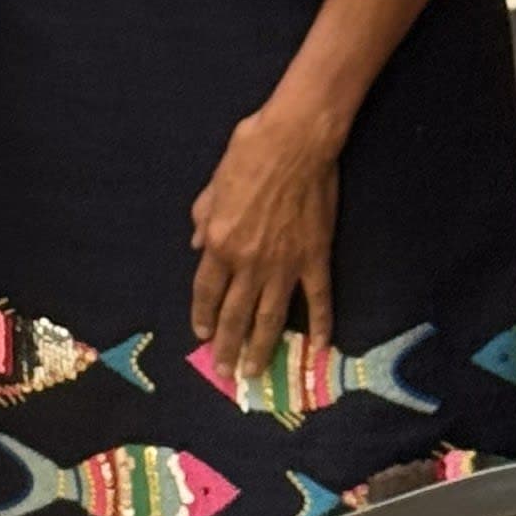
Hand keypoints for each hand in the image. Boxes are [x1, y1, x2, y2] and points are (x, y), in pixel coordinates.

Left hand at [188, 102, 341, 387]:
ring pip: (271, 316)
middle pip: (235, 314)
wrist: (295, 142)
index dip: (203, 316)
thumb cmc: (249, 154)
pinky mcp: (315, 257)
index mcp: (219, 243)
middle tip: (225, 373)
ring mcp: (284, 264)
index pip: (206, 291)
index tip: (202, 335)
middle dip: (227, 346)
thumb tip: (196, 245)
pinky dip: (320, 325)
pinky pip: (318, 299)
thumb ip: (202, 218)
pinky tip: (319, 348)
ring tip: (255, 372)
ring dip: (261, 347)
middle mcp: (248, 262)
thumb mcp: (212, 186)